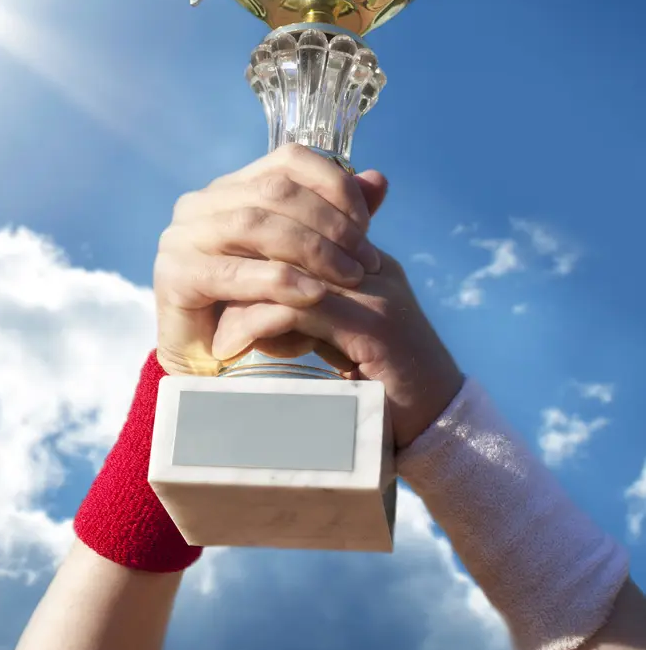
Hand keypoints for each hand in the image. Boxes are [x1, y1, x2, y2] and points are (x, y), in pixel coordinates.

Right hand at [153, 144, 387, 377]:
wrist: (215, 365)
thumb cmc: (263, 307)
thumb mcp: (307, 259)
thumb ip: (337, 219)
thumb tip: (378, 180)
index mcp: (232, 187)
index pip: (288, 159)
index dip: (333, 184)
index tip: (368, 225)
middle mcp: (201, 203)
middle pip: (275, 191)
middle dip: (330, 225)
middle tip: (366, 262)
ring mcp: (181, 236)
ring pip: (256, 225)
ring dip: (312, 250)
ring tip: (350, 279)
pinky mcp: (174, 275)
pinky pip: (234, 272)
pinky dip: (279, 282)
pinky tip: (314, 297)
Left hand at [214, 249, 463, 448]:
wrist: (441, 426)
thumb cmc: (386, 385)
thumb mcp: (342, 334)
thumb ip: (309, 309)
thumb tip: (261, 302)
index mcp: (366, 258)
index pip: (300, 223)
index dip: (254, 251)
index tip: (220, 278)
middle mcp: (371, 265)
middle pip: (289, 239)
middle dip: (241, 269)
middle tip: (209, 299)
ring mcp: (373, 291)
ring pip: (287, 271)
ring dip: (242, 301)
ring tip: (218, 336)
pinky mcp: (371, 325)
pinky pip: (296, 308)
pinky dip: (256, 326)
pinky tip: (232, 349)